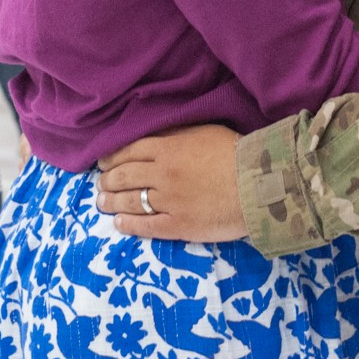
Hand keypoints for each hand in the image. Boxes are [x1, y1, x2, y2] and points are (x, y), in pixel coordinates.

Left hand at [96, 125, 247, 241]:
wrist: (257, 184)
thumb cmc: (236, 153)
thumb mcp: (204, 131)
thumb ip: (178, 133)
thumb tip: (157, 134)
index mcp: (168, 148)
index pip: (130, 151)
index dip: (112, 158)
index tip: (102, 163)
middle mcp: (162, 174)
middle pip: (125, 177)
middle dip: (108, 181)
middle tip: (100, 185)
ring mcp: (168, 202)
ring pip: (130, 201)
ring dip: (111, 202)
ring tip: (101, 204)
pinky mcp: (178, 226)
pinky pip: (146, 226)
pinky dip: (129, 225)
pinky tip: (119, 224)